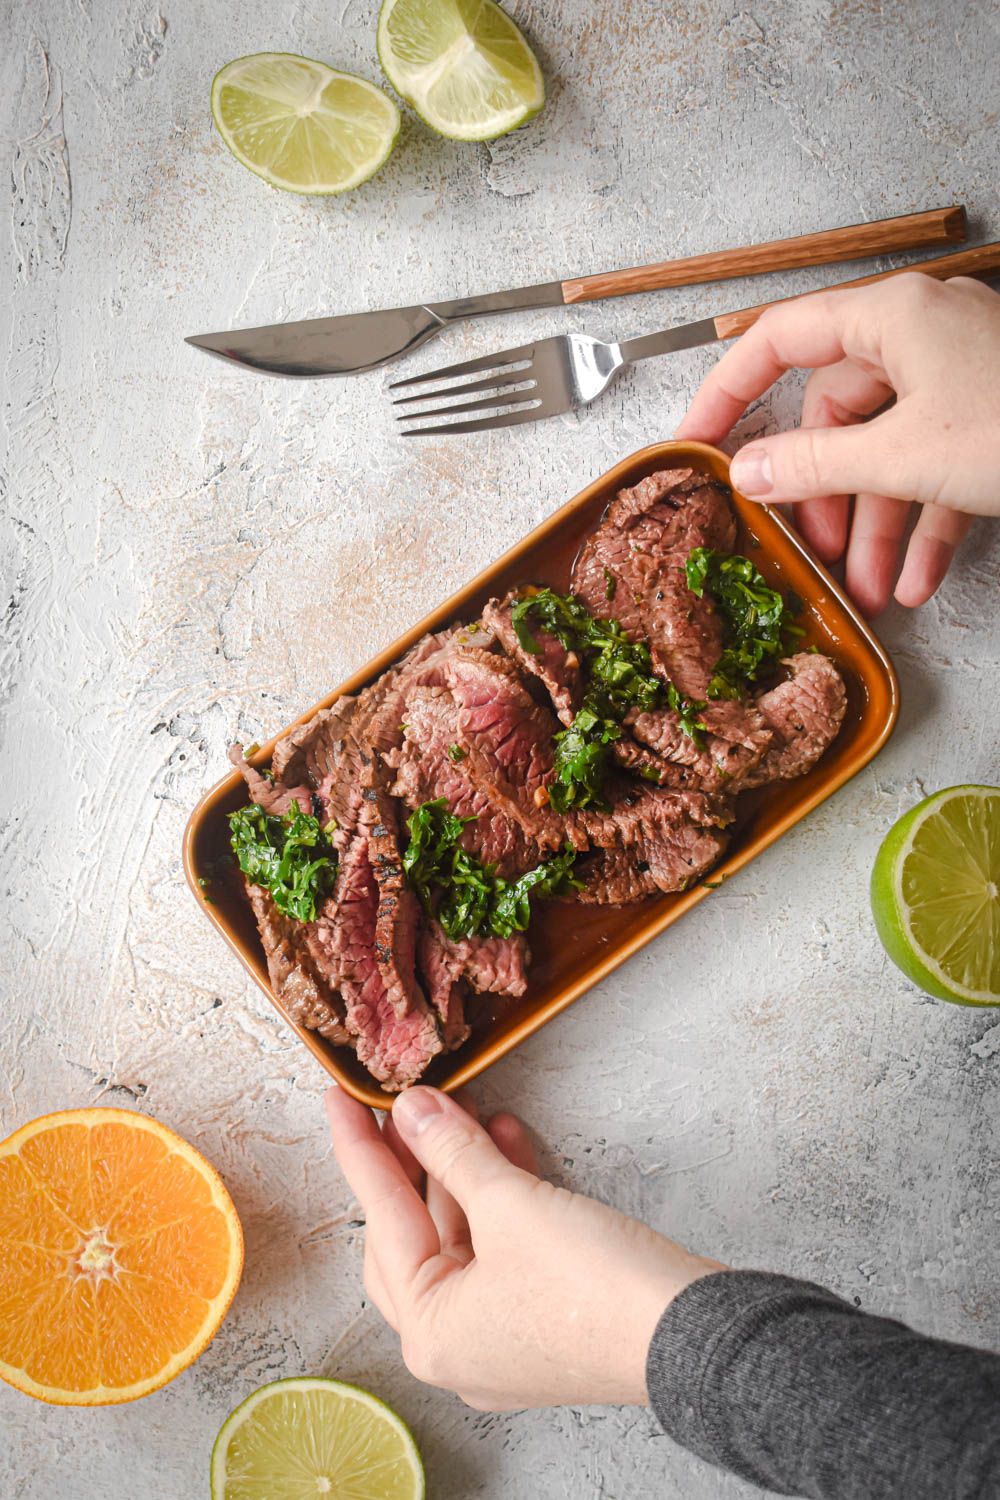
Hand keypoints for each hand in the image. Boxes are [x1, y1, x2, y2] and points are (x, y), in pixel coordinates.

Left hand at [325, 1084, 721, 1409]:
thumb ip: (451, 1151)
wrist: (691, 1332)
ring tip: (465, 1108)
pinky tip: (504, 1142)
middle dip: (413, 1162)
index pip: (378, 1217)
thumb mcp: (511, 1204)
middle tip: (406, 1104)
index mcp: (429, 1331)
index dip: (359, 1148)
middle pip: (410, 1235)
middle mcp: (454, 1346)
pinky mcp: (538, 1320)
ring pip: (458, 1238)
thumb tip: (414, 1109)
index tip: (341, 1097)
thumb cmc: (595, 1286)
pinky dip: (497, 1198)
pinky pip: (496, 1249)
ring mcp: (498, 1338)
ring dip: (461, 1171)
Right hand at [677, 274, 999, 614]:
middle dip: (826, 496)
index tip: (698, 440)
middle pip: (839, 413)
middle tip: (807, 548)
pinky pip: (938, 471)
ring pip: (890, 453)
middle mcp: (921, 337)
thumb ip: (815, 465)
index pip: (779, 338)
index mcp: (889, 317)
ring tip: (864, 589)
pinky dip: (923, 525)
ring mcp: (960, 377)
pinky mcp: (990, 419)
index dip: (728, 390)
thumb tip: (749, 471)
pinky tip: (914, 580)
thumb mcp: (905, 454)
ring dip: (874, 527)